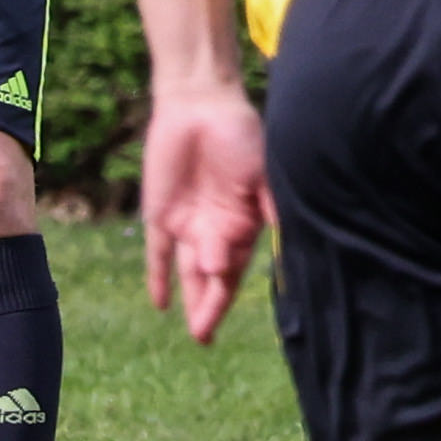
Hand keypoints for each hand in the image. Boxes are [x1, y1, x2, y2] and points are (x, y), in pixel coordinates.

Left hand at [141, 83, 272, 342]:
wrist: (199, 103)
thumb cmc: (240, 134)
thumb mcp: (261, 172)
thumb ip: (269, 206)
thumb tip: (282, 237)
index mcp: (244, 223)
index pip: (237, 268)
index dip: (229, 294)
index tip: (224, 314)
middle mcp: (217, 230)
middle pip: (214, 277)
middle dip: (211, 306)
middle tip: (205, 336)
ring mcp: (188, 224)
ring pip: (188, 271)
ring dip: (191, 298)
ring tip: (196, 331)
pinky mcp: (160, 213)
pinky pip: (158, 251)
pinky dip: (158, 275)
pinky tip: (160, 304)